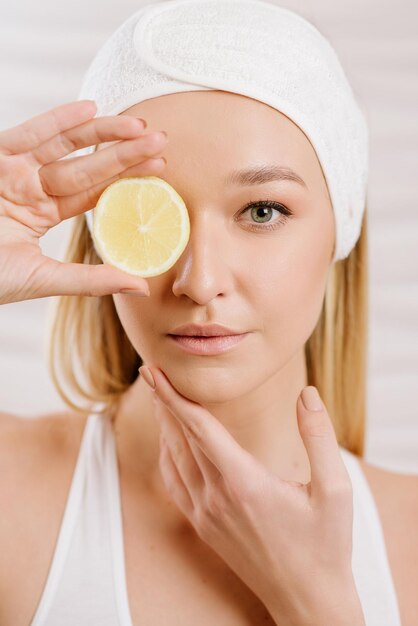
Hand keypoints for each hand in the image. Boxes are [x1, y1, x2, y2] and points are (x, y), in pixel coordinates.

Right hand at [0, 99, 167, 304]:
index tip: (161, 168)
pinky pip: (28, 134)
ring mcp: (12, 170)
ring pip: (64, 146)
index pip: (93, 192)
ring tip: (140, 126)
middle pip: (86, 166)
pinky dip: (57, 121)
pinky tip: (90, 109)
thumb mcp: (43, 278)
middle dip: (124, 153)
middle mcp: (30, 188)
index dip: (126, 179)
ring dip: (101, 134)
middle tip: (163, 140)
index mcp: (42, 213)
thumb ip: (91, 280)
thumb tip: (141, 287)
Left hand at [139, 365, 365, 625]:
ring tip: (158, 398)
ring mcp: (206, 515)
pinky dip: (166, 458)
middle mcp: (217, 497)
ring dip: (164, 426)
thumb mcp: (335, 490)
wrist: (307, 599)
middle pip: (181, 438)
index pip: (199, 428)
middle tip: (151, 372)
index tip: (157, 372)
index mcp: (244, 483)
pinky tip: (168, 445)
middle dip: (163, 402)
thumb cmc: (325, 544)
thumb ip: (319, 436)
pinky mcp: (204, 527)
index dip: (175, 396)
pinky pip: (175, 485)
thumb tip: (307, 394)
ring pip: (173, 460)